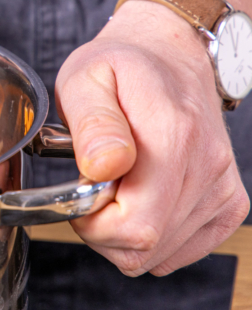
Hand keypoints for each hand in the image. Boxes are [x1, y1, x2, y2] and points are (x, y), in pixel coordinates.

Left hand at [56, 0, 248, 275]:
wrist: (169, 53)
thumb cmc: (121, 66)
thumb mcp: (86, 79)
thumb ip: (93, 124)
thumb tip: (103, 167)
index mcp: (172, 135)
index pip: (135, 227)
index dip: (92, 224)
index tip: (79, 193)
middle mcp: (207, 165)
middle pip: (145, 248)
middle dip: (102, 231)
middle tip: (92, 188)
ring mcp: (222, 187)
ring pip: (160, 255)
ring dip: (125, 233)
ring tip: (116, 186)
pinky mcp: (229, 202)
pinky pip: (181, 251)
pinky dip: (153, 237)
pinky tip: (139, 198)